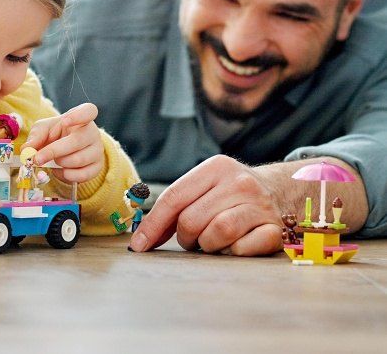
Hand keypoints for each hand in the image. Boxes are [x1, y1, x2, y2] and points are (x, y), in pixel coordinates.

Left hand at [23, 103, 104, 183]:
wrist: (67, 151)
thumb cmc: (57, 135)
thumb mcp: (44, 129)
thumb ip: (36, 136)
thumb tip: (27, 149)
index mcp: (82, 118)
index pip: (89, 111)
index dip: (78, 116)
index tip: (64, 122)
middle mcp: (94, 133)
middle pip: (78, 141)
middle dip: (54, 151)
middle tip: (37, 159)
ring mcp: (98, 150)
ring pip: (79, 159)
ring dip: (60, 163)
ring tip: (54, 162)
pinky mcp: (97, 167)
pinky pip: (84, 174)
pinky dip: (68, 175)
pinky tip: (61, 171)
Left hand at [129, 155, 283, 255]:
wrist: (280, 190)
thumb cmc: (230, 193)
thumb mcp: (204, 186)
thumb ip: (175, 205)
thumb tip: (141, 237)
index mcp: (216, 167)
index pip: (173, 197)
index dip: (152, 224)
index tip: (139, 246)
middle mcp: (239, 182)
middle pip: (190, 221)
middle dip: (186, 237)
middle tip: (195, 237)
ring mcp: (260, 205)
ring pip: (216, 235)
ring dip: (208, 245)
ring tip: (214, 240)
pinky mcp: (275, 228)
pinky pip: (242, 249)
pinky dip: (233, 252)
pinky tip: (237, 243)